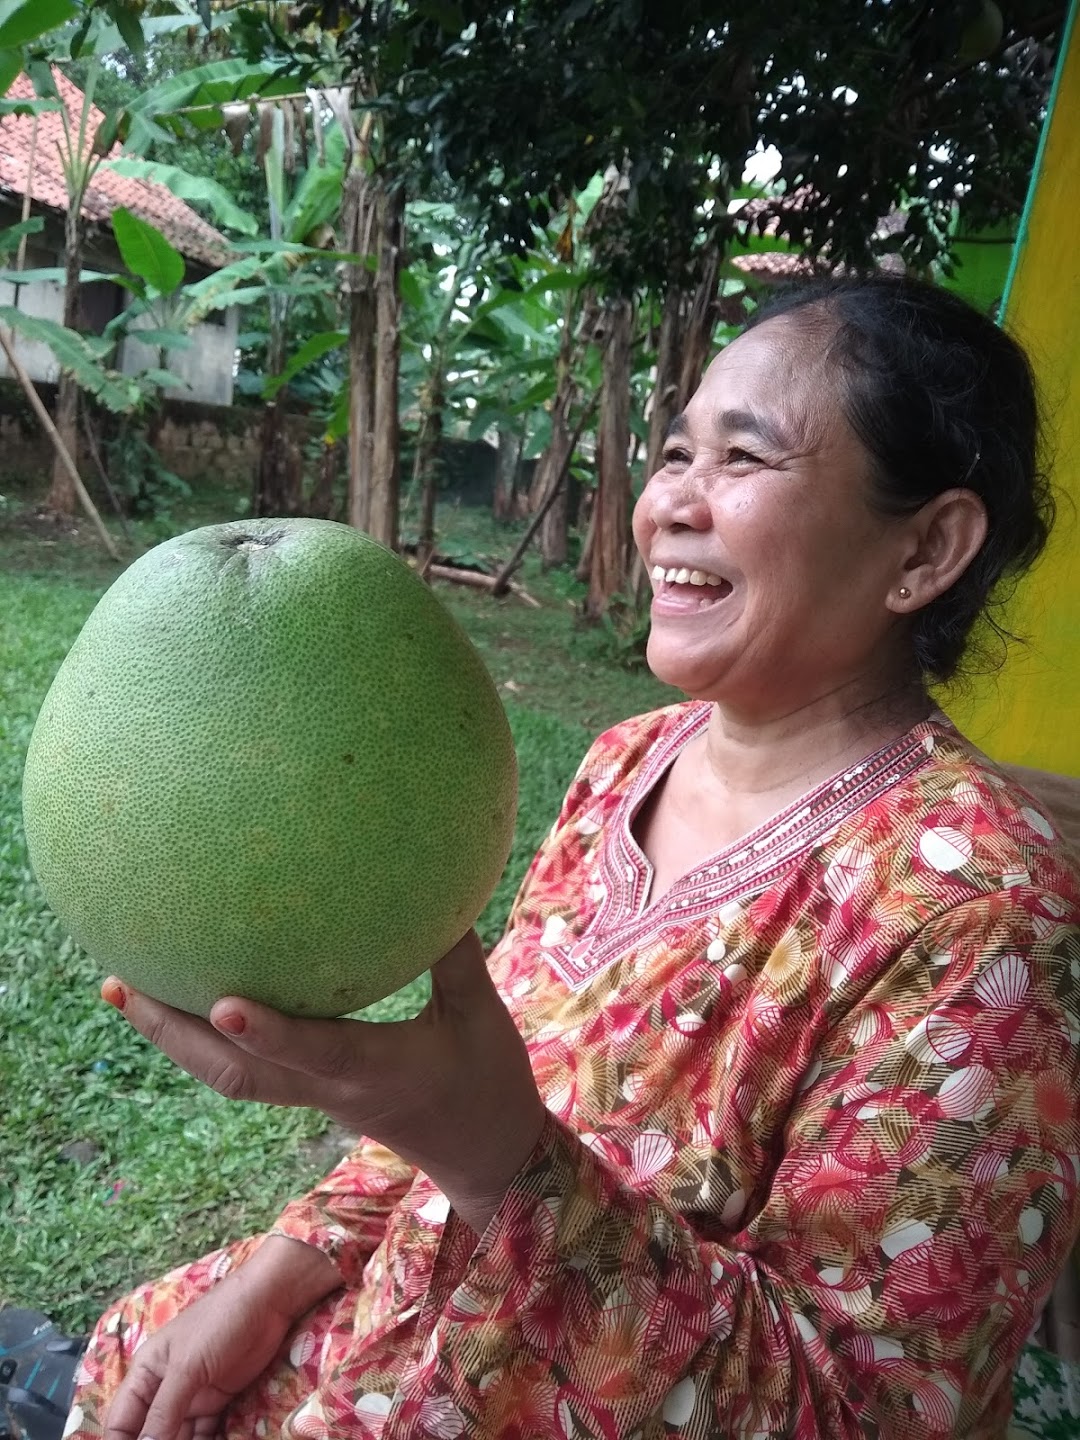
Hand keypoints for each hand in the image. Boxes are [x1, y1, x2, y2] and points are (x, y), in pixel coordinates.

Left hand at [103, 931, 546, 1233]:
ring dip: (173, 1039)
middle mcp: (330, 1090)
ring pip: (229, 1077)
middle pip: (235, 1074)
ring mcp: (314, 1098)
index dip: (269, 1032)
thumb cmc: (488, 1080)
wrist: (483, 1157)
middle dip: (173, 1032)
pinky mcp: (312, 1095)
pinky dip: (205, 1040)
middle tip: (120, 985)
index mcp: (377, 1072)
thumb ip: (456, 955)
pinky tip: (186, 1000)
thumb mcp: (482, 1014)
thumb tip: (433, 886)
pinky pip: (247, 1070)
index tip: (223, 1001)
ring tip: (125, 990)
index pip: (315, 1054)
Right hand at [103, 1236, 338, 1439]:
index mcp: (145, 1374)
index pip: (120, 1423)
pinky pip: (202, 1434)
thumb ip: (164, 1411)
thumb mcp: (187, 1367)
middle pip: (148, 1433)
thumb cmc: (220, 1322)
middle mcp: (163, 1388)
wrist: (269, 1301)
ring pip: (176, 1436)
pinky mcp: (216, 1400)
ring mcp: (191, 1396)